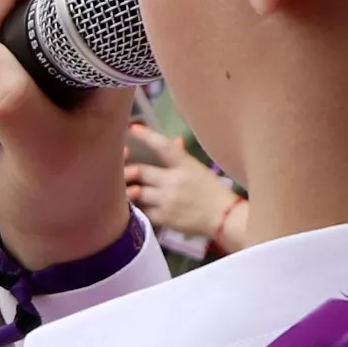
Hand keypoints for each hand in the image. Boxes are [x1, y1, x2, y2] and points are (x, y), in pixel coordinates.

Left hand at [125, 122, 243, 239]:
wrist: (224, 219)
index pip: (164, 147)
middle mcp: (174, 181)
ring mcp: (167, 200)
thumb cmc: (212, 191)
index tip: (132, 128)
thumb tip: (175, 141)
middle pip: (141, 171)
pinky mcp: (164, 217)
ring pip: (137, 192)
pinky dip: (137, 206)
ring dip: (130, 190)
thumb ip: (182, 157)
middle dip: (129, 171)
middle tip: (123, 171)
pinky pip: (142, 210)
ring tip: (128, 189)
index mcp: (186, 165)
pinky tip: (139, 204)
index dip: (147, 136)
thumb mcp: (199, 169)